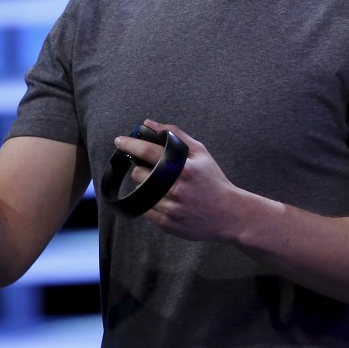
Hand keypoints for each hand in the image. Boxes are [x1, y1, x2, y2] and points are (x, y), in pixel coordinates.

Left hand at [113, 120, 244, 240]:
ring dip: (146, 187)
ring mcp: (170, 208)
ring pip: (140, 192)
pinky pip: (145, 209)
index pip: (148, 152)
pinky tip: (165, 200)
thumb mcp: (200, 153)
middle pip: (139, 174)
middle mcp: (176, 188)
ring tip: (162, 186)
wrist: (229, 215)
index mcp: (184, 168)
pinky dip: (150, 202)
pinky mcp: (167, 223)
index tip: (120, 141)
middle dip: (141, 169)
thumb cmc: (213, 181)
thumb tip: (149, 124)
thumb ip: (175, 135)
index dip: (130, 144)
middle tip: (151, 169)